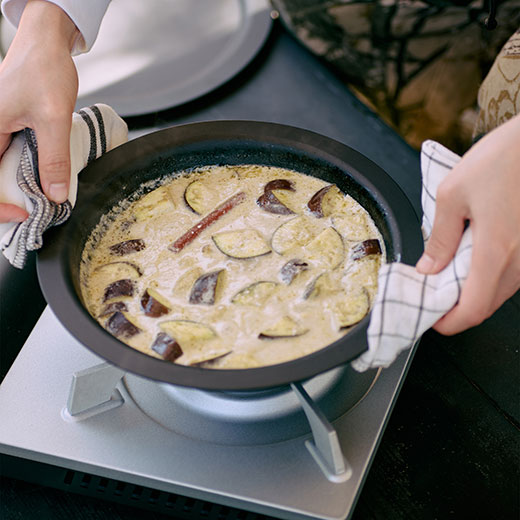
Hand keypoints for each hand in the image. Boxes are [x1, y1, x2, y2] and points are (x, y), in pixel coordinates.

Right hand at [0, 0, 78, 222]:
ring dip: (16, 189)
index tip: (23, 214)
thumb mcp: (53, 119)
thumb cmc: (44, 70)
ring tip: (38, 203)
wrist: (46, 44)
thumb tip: (56, 194)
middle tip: (30, 214)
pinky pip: (8, 159)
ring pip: (0, 171)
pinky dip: (24, 174)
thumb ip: (54, 159)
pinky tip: (41, 181)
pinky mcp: (4, 129)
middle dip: (6, 200)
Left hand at [416, 114, 519, 333]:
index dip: (449, 322)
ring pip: (499, 290)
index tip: (430, 318)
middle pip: (486, 304)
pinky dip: (487, 275)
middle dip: (456, 307)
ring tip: (445, 273)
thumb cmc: (504, 158)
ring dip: (471, 291)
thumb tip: (428, 268)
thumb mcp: (453, 194)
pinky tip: (470, 256)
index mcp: (496, 251)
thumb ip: (439, 238)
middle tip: (431, 294)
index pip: (473, 309)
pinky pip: (511, 273)